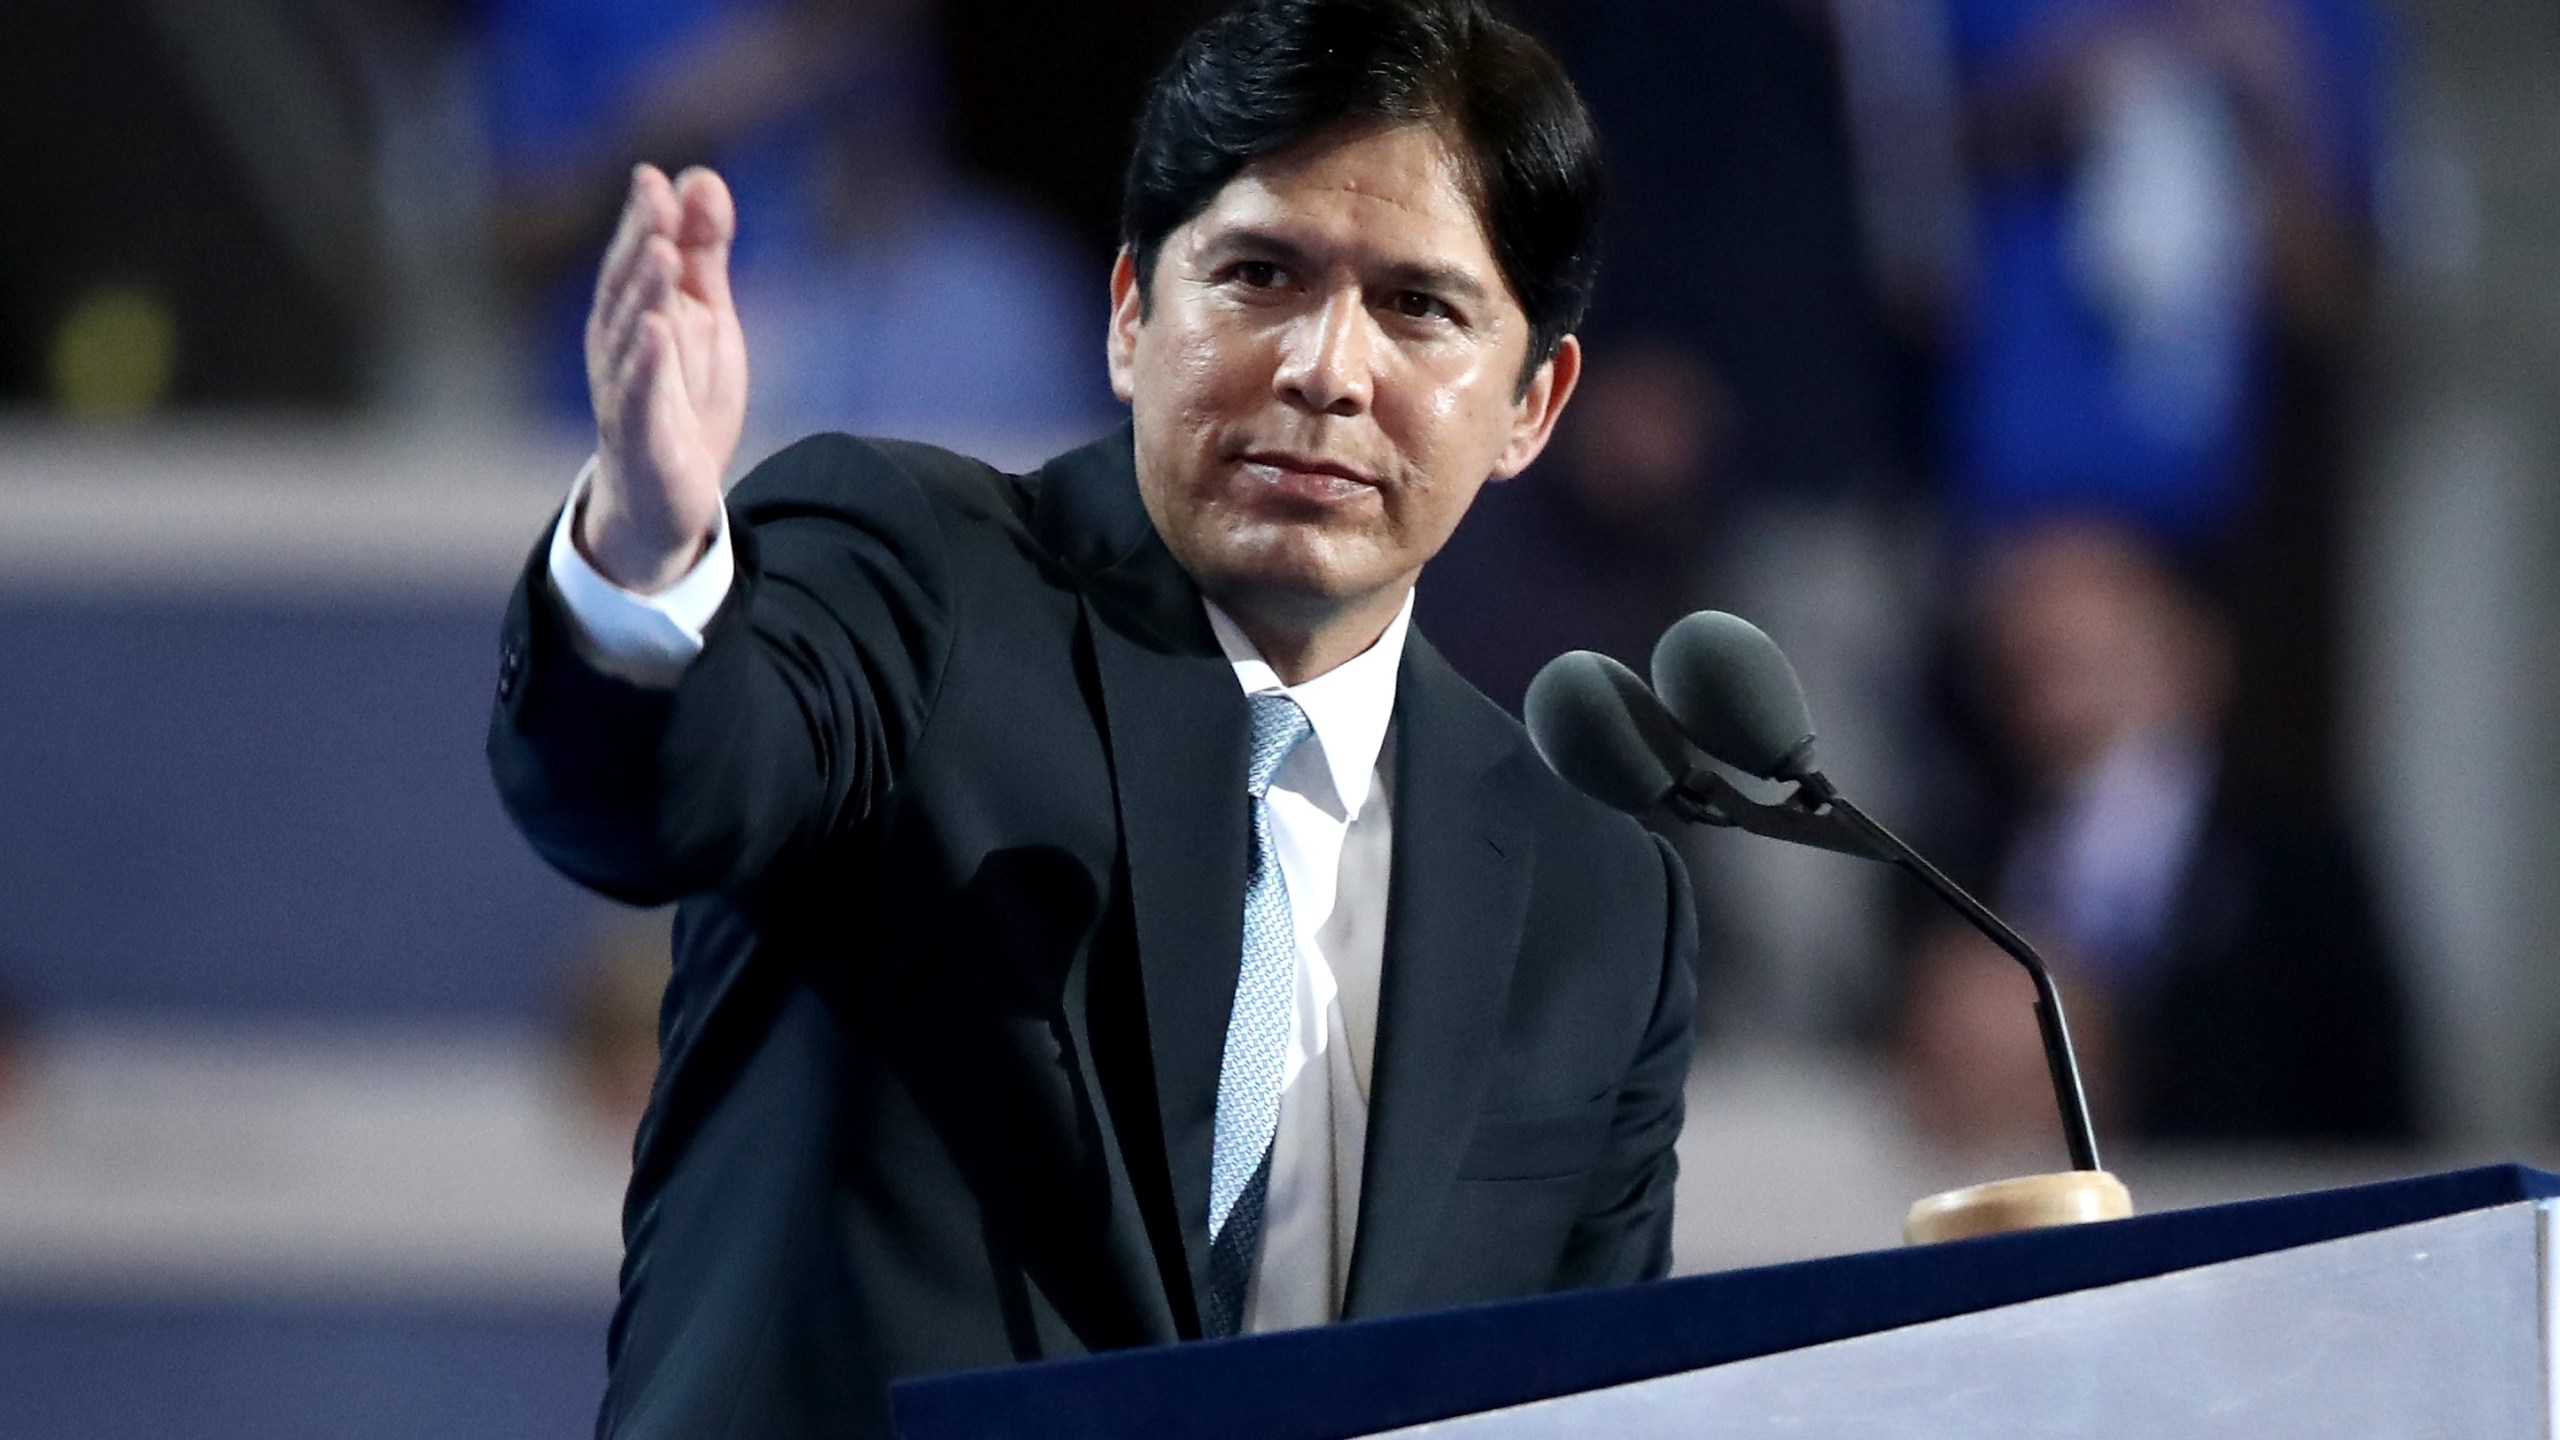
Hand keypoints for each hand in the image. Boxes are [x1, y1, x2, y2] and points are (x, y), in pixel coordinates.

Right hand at [581, 164, 748, 592]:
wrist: (665, 498)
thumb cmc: (681, 398)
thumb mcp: (705, 317)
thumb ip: (703, 252)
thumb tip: (700, 177)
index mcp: (631, 314)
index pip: (635, 259)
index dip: (644, 218)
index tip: (656, 178)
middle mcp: (617, 348)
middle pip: (626, 289)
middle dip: (640, 242)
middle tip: (656, 198)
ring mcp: (624, 393)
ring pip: (629, 337)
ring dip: (643, 292)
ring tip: (661, 251)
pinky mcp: (640, 438)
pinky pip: (638, 398)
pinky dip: (646, 365)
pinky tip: (657, 332)